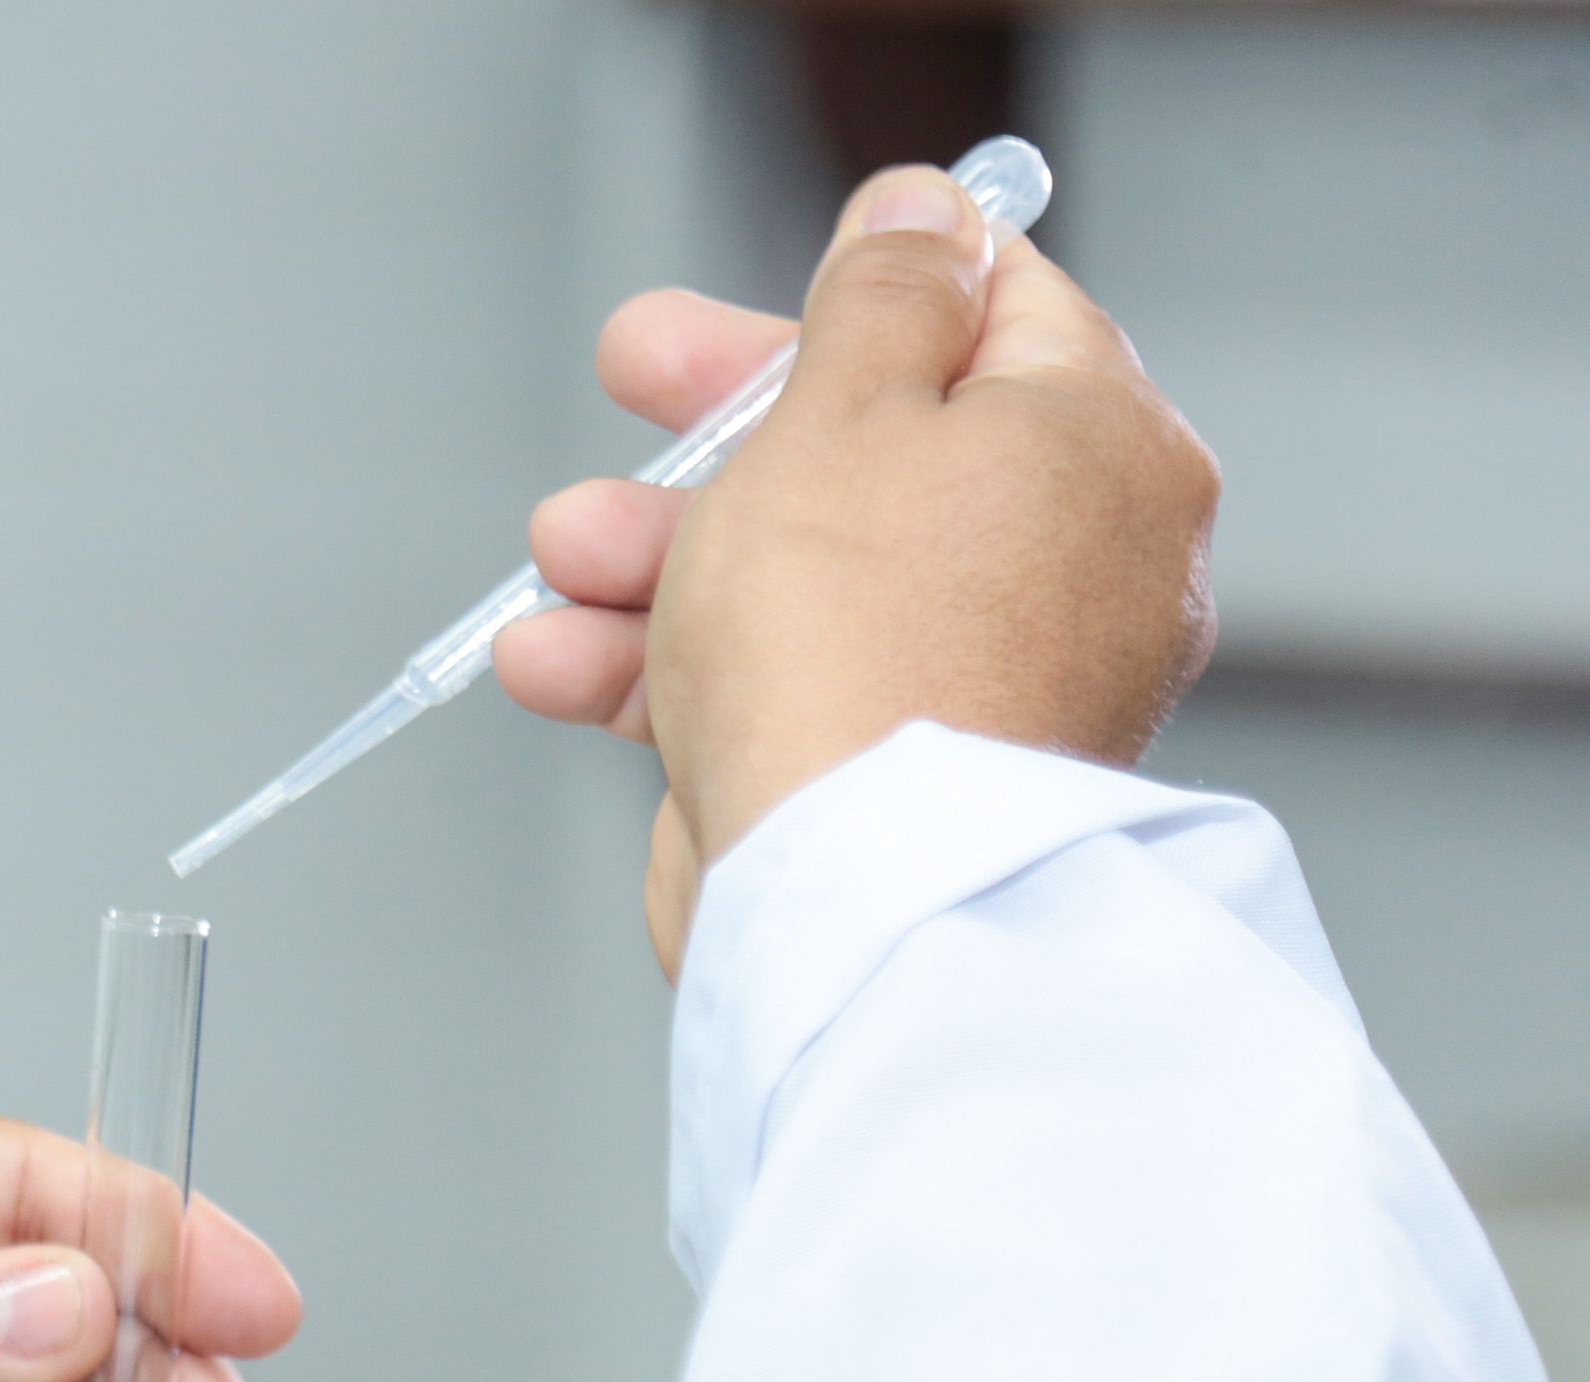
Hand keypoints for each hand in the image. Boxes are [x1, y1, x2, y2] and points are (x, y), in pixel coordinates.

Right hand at [491, 165, 1219, 977]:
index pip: (996, 310)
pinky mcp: (896, 777)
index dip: (863, 288)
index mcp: (1099, 445)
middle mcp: (1071, 562)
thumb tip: (921, 215)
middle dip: (719, 427)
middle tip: (633, 375)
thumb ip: (877, 300)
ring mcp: (985, 676)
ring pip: (809, 574)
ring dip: (659, 556)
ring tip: (561, 556)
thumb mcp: (846, 409)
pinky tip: (559, 661)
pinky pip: (782, 685)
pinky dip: (669, 667)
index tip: (773, 284)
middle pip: (880, 443)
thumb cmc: (860, 646)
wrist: (848, 889)